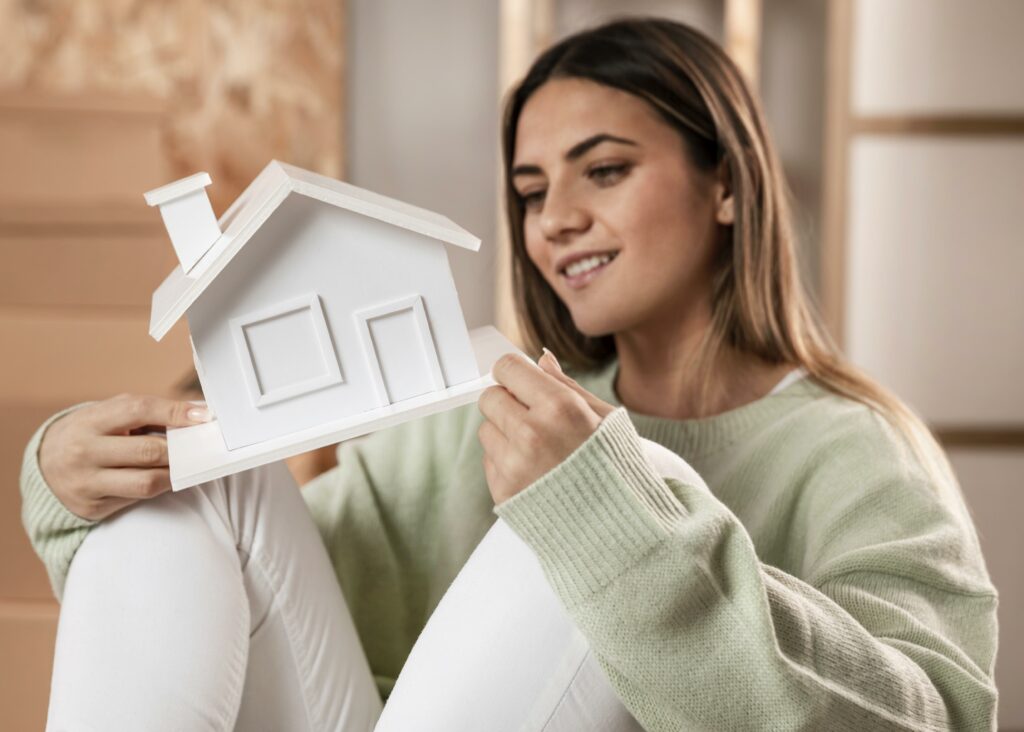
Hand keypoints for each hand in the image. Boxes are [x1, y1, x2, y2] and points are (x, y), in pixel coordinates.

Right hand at [38, 394, 212, 520]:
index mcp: (90, 421)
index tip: (204, 415)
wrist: (44, 465)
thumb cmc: (90, 434)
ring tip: (186, 465)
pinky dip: (158, 488)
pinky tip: (166, 479)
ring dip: (174, 474)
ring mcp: (87, 482)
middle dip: (181, 449)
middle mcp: (84, 451)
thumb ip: (149, 412)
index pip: (138, 410)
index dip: (176, 412)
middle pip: (148, 450)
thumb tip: (198, 411)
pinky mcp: (93, 507)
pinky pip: (137, 500)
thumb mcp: (109, 414)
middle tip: (201, 447)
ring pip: (147, 482)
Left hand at [477, 349, 615, 504]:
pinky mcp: (504, 491)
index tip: (519, 380)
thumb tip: (541, 360)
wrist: (617, 526)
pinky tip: (535, 471)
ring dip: (505, 433)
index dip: (513, 372)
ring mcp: (514, 465)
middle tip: (531, 416)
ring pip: (486, 429)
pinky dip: (506, 462)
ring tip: (539, 449)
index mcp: (559, 407)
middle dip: (507, 401)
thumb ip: (567, 386)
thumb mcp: (604, 419)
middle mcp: (532, 433)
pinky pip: (489, 460)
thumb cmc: (617, 468)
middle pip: (489, 397)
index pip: (507, 369)